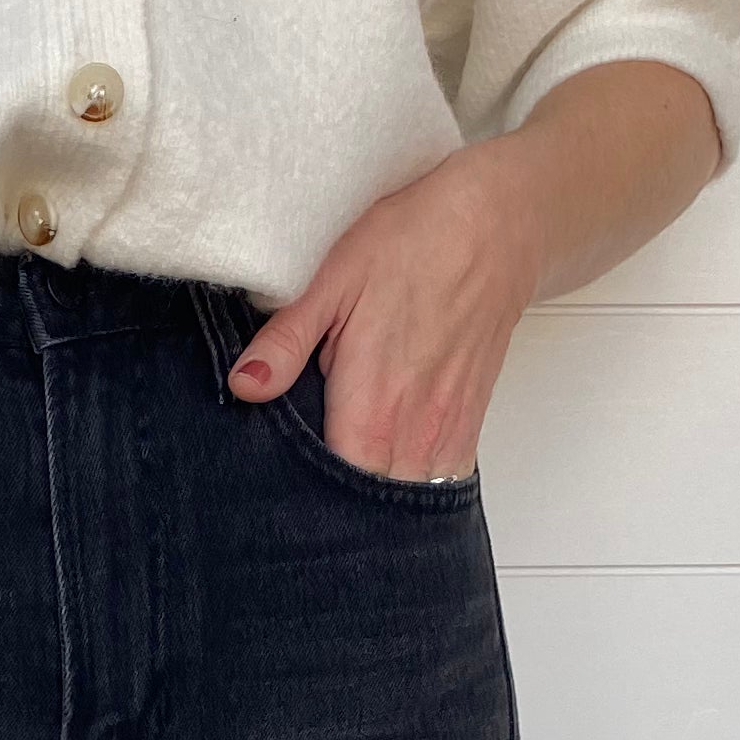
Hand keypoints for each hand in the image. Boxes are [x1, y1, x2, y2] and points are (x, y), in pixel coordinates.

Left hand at [226, 140, 548, 479]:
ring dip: (375, 502)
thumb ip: (286, 342)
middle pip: (368, 511)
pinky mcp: (468, 427)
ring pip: (405, 502)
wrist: (495, 228)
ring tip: (344, 487)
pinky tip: (385, 468)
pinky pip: (439, 482)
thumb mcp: (332, 281)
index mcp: (371, 410)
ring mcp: (445, 435)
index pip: (331, 495)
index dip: (302, 502)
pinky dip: (411, 486)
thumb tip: (244, 385)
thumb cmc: (413, 246)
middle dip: (335, 510)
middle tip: (303, 491)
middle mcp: (413, 435)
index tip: (278, 490)